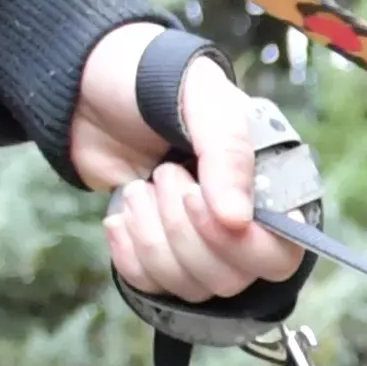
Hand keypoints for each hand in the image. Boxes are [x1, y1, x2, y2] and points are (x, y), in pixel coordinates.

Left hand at [74, 21, 310, 309]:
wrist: (87, 81)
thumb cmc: (153, 79)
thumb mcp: (202, 98)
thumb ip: (227, 154)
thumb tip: (237, 221)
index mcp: (268, 187)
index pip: (279, 254)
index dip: (244, 246)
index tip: (202, 203)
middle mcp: (240, 224)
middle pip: (230, 278)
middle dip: (185, 230)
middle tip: (165, 175)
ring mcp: (196, 242)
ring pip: (190, 286)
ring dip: (154, 236)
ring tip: (140, 186)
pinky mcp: (154, 250)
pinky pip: (152, 284)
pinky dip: (130, 253)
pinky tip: (122, 213)